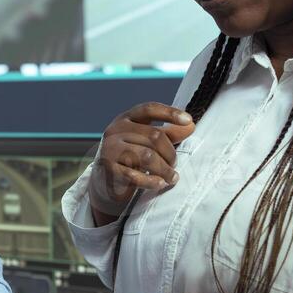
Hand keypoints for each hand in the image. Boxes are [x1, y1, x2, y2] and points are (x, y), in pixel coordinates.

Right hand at [87, 102, 194, 221]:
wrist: (102, 179)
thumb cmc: (129, 156)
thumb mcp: (145, 140)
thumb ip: (167, 133)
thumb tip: (190, 126)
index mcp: (125, 119)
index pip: (149, 109)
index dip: (170, 113)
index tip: (188, 120)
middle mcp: (115, 131)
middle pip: (153, 136)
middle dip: (170, 152)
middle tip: (174, 164)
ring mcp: (110, 150)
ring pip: (147, 156)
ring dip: (165, 169)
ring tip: (172, 177)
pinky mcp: (109, 170)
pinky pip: (136, 176)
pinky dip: (152, 181)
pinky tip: (160, 183)